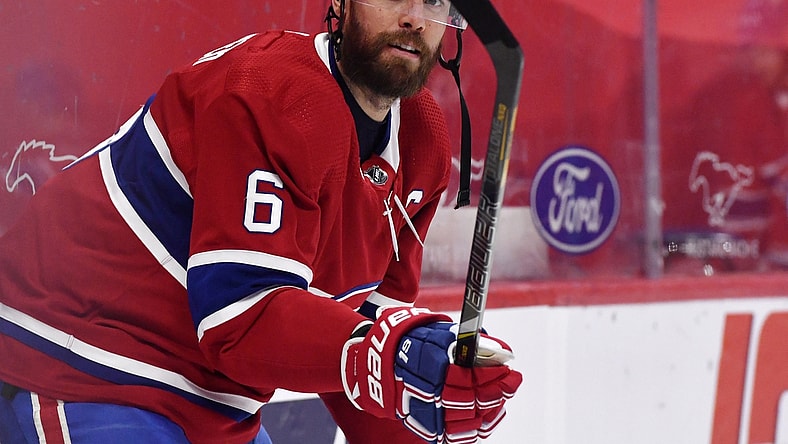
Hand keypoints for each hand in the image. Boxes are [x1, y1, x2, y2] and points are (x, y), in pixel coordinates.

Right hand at [341, 307, 521, 443]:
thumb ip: (464, 341)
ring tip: (501, 398)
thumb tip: (499, 349)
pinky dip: (475, 427)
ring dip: (490, 409)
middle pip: (472, 399)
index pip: (470, 376)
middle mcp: (427, 391)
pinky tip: (487, 415)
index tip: (510, 369)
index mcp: (429, 365)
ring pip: (468, 420)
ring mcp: (426, 412)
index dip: (493, 374)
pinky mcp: (425, 426)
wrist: (373, 364)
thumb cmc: (408, 341)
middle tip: (511, 382)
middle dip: (497, 391)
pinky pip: (457, 434)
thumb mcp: (435, 331)